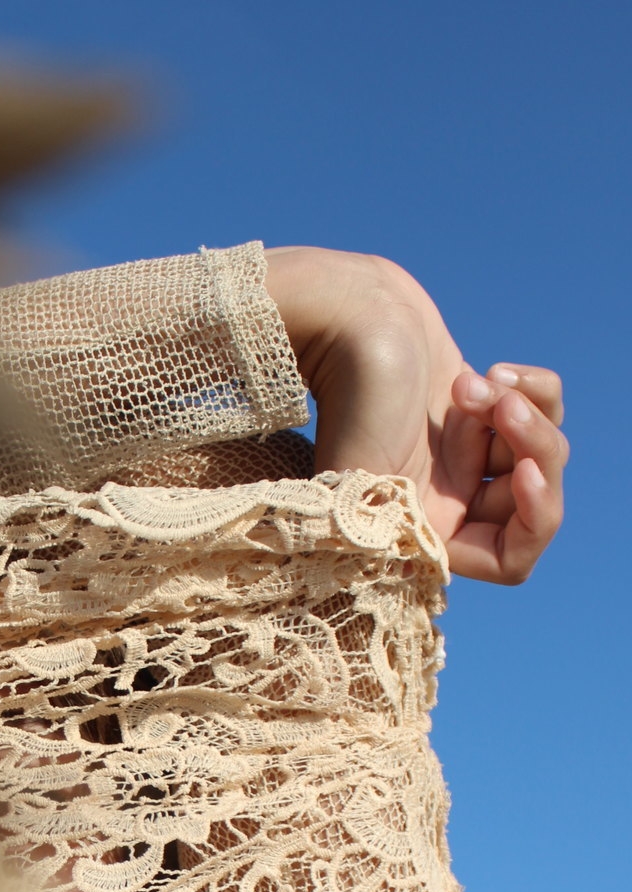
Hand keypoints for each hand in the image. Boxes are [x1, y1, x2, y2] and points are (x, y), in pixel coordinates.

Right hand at [264, 247, 566, 584]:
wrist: (347, 319)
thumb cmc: (349, 399)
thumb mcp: (362, 485)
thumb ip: (395, 537)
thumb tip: (426, 571)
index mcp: (428, 528)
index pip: (511, 560)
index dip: (533, 523)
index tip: (522, 474)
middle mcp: (453, 496)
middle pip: (537, 499)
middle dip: (536, 451)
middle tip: (505, 408)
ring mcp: (472, 452)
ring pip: (544, 448)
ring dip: (526, 412)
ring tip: (481, 384)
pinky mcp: (484, 409)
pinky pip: (542, 407)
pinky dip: (531, 387)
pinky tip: (490, 373)